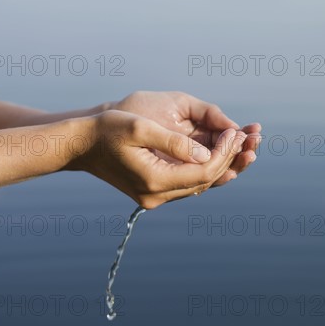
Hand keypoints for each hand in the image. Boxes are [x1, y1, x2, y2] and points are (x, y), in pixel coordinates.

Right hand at [109, 91, 261, 185]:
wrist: (81, 146)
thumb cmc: (107, 130)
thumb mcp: (141, 128)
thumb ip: (175, 142)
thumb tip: (207, 155)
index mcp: (154, 181)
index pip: (203, 171)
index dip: (224, 153)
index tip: (236, 132)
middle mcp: (157, 196)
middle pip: (205, 180)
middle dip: (227, 159)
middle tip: (244, 137)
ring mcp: (156, 198)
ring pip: (199, 184)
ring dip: (219, 165)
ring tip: (237, 145)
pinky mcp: (154, 192)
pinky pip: (188, 183)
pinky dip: (204, 168)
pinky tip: (217, 154)